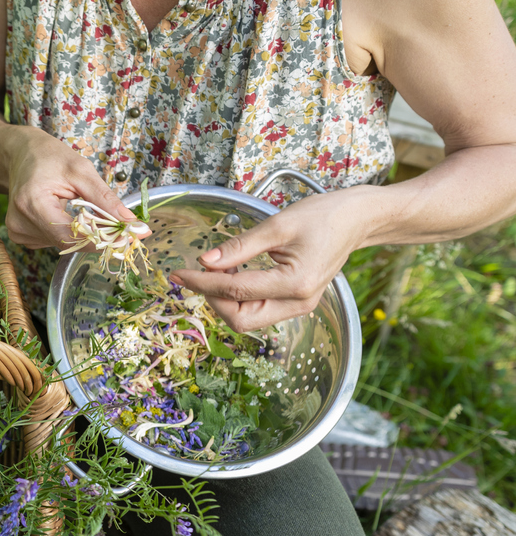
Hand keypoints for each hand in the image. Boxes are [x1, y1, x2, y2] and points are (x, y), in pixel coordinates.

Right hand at [4, 127, 146, 249]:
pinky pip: (52, 241)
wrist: (21, 154)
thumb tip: (129, 222)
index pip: (69, 236)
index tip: (125, 237)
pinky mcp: (20, 235)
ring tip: (78, 207)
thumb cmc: (49, 157)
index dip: (99, 240)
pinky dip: (65, 231)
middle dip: (94, 235)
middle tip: (115, 225)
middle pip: (66, 242)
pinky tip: (62, 213)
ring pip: (61, 244)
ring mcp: (18, 231)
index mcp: (31, 203)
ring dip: (79, 232)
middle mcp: (19, 222)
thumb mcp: (81, 171)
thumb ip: (105, 199)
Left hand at [169, 187, 374, 331]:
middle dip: (213, 299)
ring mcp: (300, 306)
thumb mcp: (277, 225)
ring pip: (248, 319)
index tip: (179, 272)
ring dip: (224, 301)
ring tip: (213, 274)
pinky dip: (238, 299)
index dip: (202, 282)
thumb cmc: (323, 216)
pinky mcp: (297, 303)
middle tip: (196, 274)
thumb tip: (205, 261)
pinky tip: (230, 278)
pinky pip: (259, 311)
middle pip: (240, 319)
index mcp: (296, 283)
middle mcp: (299, 302)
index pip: (236, 291)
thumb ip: (239, 247)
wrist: (357, 220)